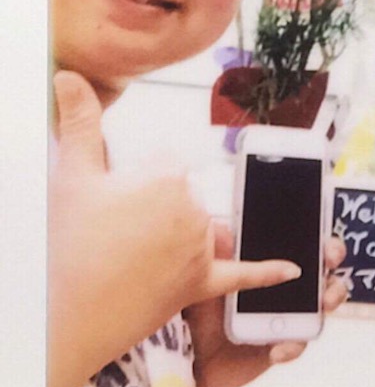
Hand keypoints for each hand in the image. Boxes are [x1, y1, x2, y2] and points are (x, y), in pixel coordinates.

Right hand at [47, 71, 301, 386]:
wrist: (67, 314)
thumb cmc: (68, 243)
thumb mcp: (72, 175)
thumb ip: (78, 121)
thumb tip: (69, 73)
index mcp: (168, 176)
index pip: (164, 164)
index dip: (135, 182)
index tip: (113, 203)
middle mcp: (193, 208)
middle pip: (181, 196)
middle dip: (151, 209)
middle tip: (114, 233)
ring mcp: (200, 248)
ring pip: (197, 227)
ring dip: (175, 236)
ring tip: (132, 254)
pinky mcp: (201, 284)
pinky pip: (241, 276)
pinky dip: (267, 273)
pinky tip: (295, 269)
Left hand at [187, 229, 347, 386]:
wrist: (192, 356)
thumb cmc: (202, 311)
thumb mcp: (206, 279)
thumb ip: (216, 255)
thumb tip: (222, 230)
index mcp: (271, 266)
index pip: (304, 245)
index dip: (321, 240)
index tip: (325, 242)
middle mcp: (287, 288)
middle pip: (323, 267)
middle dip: (332, 260)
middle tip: (328, 260)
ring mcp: (289, 317)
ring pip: (322, 304)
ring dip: (330, 298)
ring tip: (322, 303)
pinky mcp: (283, 345)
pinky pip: (298, 344)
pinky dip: (291, 346)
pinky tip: (277, 348)